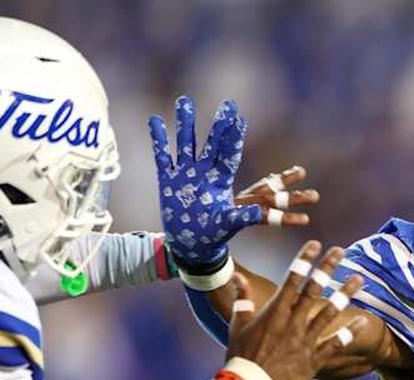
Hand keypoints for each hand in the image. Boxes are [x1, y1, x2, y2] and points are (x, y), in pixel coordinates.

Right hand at [149, 96, 312, 270]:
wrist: (192, 244)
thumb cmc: (214, 234)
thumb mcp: (228, 225)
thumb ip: (241, 217)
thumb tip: (257, 212)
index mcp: (221, 180)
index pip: (229, 154)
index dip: (234, 136)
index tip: (239, 118)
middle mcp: (205, 172)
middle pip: (212, 143)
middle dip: (219, 125)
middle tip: (227, 104)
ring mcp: (186, 174)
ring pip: (185, 143)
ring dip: (185, 124)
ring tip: (184, 101)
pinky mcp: (168, 180)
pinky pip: (163, 156)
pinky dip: (159, 139)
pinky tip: (156, 120)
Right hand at [226, 240, 364, 379]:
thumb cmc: (240, 358)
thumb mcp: (237, 327)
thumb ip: (241, 301)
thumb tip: (237, 278)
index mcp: (274, 312)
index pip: (292, 279)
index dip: (304, 260)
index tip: (315, 244)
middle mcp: (293, 322)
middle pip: (314, 289)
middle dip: (328, 267)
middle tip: (340, 250)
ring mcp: (305, 340)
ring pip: (330, 312)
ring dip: (345, 293)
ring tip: (360, 279)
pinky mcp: (314, 359)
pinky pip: (336, 343)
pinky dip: (350, 332)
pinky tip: (363, 320)